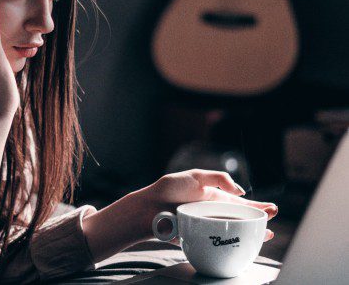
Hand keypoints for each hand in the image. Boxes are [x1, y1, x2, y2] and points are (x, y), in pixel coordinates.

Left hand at [146, 169, 277, 241]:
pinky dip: (231, 244)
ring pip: (232, 231)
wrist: (148, 208)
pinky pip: (218, 242)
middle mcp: (212, 212)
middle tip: (273, 220)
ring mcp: (206, 225)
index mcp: (212, 197)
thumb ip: (218, 178)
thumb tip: (240, 191)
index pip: (238, 202)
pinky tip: (242, 245)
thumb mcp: (196, 175)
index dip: (255, 206)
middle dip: (258, 220)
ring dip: (249, 233)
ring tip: (265, 234)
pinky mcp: (199, 237)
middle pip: (239, 218)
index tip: (271, 209)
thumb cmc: (168, 189)